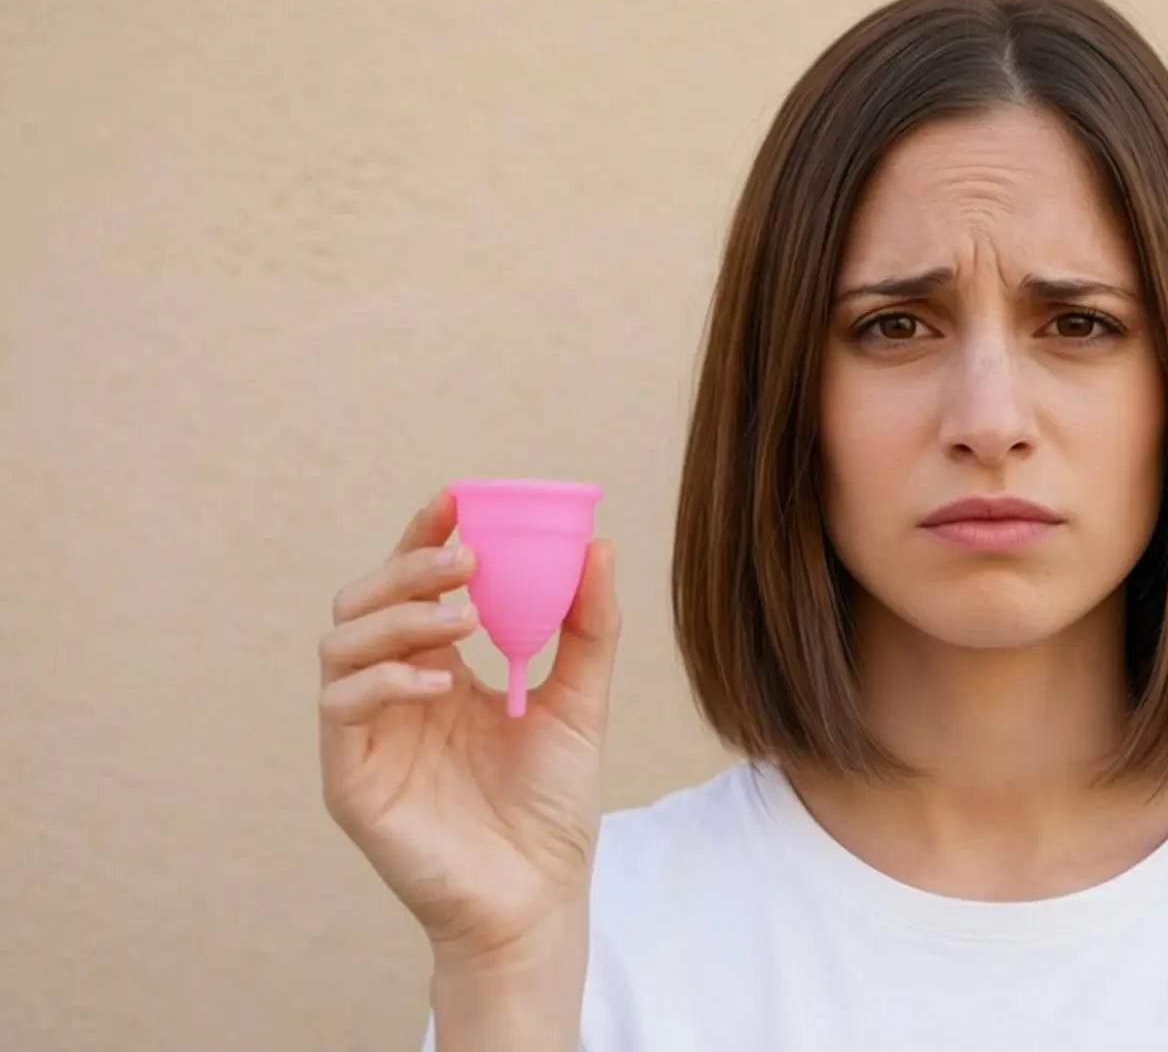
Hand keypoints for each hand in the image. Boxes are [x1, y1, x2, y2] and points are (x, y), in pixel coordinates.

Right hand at [317, 487, 619, 964]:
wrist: (538, 895)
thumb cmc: (551, 805)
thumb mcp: (580, 701)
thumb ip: (587, 627)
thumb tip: (598, 544)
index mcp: (439, 668)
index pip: (414, 586)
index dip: (423, 537)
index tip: (454, 499)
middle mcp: (394, 692)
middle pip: (365, 602)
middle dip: (409, 568)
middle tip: (465, 558)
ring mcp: (366, 734)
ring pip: (341, 644)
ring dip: (398, 616)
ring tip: (463, 617)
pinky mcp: (350, 778)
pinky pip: (343, 707)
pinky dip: (387, 681)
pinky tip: (443, 683)